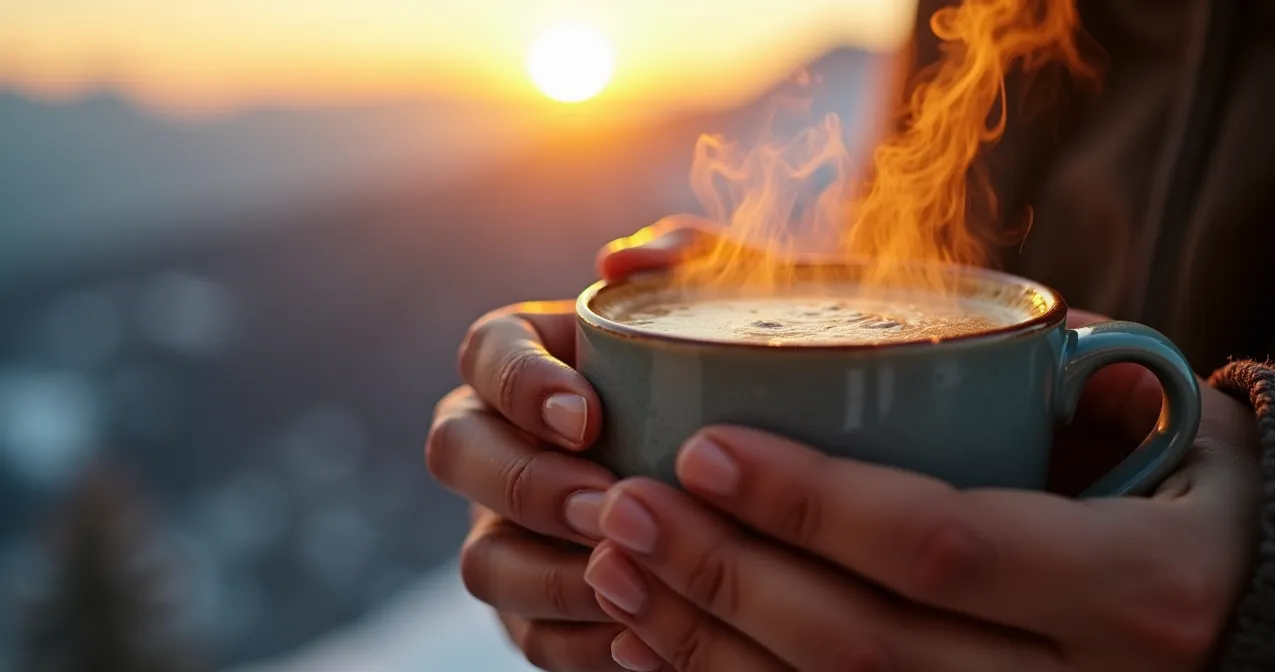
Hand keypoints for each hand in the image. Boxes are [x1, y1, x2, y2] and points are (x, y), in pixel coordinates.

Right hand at [427, 216, 713, 670]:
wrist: (760, 490)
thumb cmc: (735, 382)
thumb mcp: (731, 309)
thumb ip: (690, 258)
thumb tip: (627, 257)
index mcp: (531, 361)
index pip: (485, 353)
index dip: (519, 384)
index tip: (587, 414)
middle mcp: (500, 443)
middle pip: (458, 454)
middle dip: (527, 482)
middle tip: (609, 501)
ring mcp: (508, 530)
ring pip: (482, 560)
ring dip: (550, 572)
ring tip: (631, 579)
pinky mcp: (536, 611)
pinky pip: (531, 638)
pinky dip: (582, 644)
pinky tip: (643, 641)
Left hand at [585, 374, 1261, 670]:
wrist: (1252, 621)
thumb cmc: (1184, 495)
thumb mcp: (1147, 415)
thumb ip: (1029, 358)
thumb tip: (895, 302)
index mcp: (1136, 586)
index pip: (940, 542)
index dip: (807, 501)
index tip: (703, 448)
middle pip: (863, 646)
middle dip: (725, 576)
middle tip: (627, 505)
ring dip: (704, 642)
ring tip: (619, 567)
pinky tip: (659, 645)